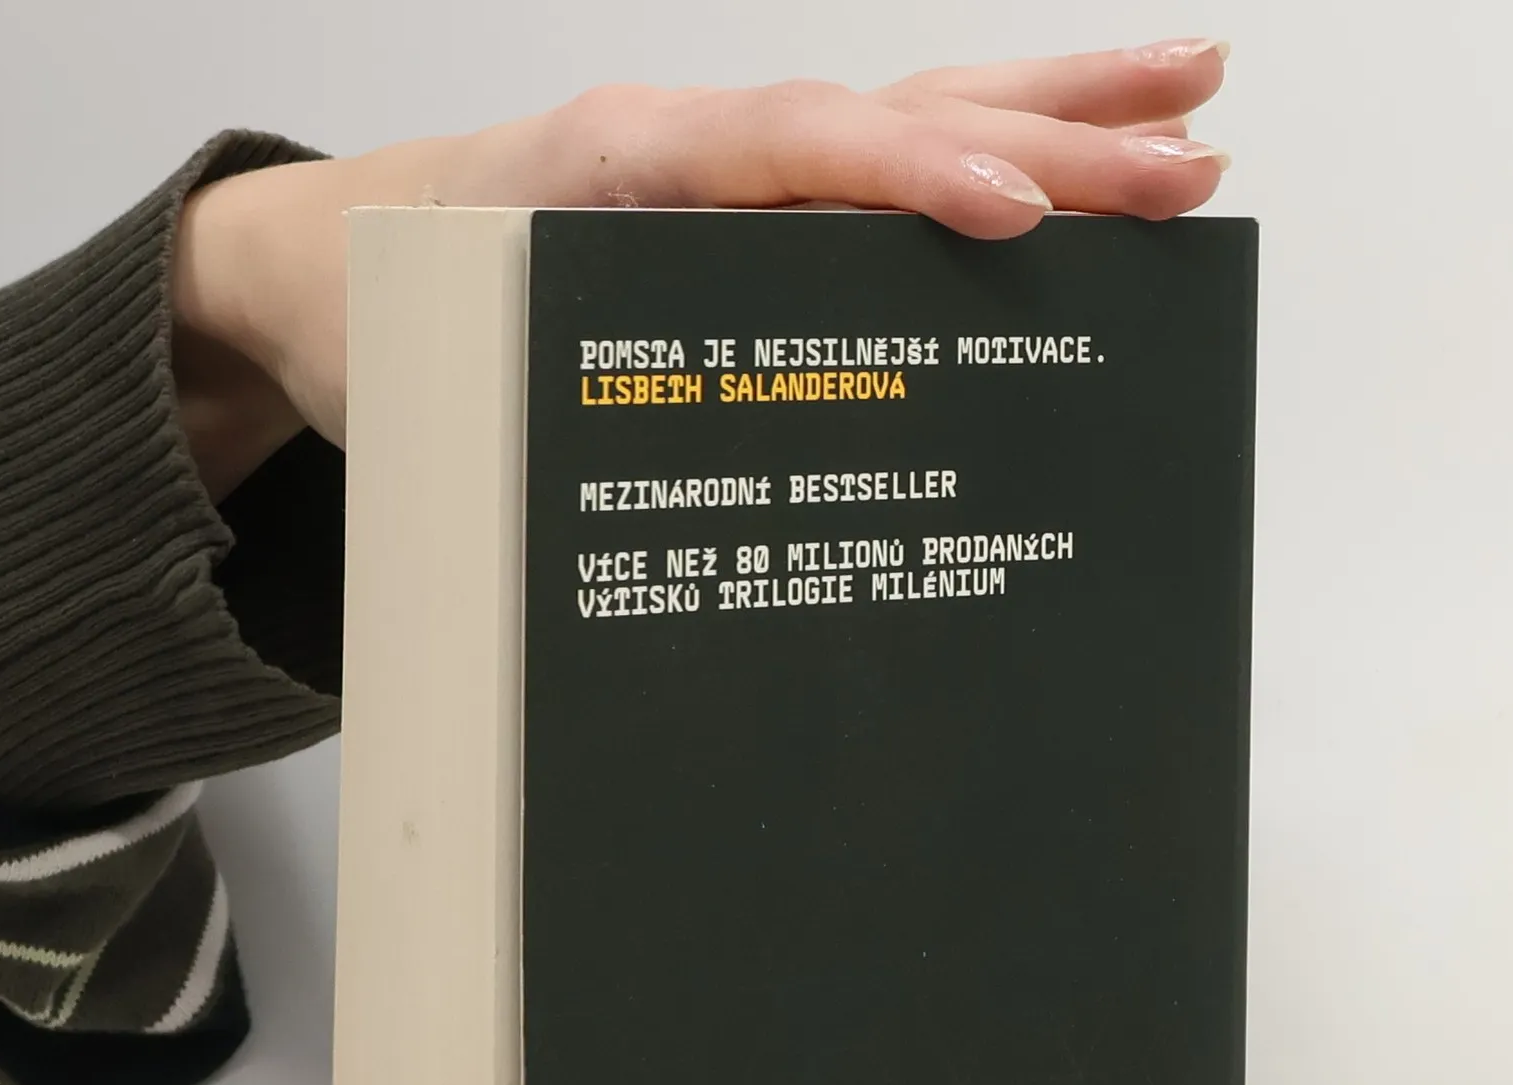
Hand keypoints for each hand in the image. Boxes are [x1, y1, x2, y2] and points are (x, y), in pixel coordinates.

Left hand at [172, 41, 1231, 494]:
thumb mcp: (443, 378)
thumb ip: (538, 428)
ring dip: (1055, 106)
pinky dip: (979, 155)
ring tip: (1190, 98)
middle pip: (896, 121)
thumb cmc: (384, 322)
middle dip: (1052, 138)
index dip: (912, 182)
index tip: (1021, 219)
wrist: (322, 273)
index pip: (795, 154)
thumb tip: (648, 557)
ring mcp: (730, 166)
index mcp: (619, 168)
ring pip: (912, 118)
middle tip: (1187, 164)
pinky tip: (1057, 164)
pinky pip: (878, 165)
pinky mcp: (744, 202)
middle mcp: (693, 151)